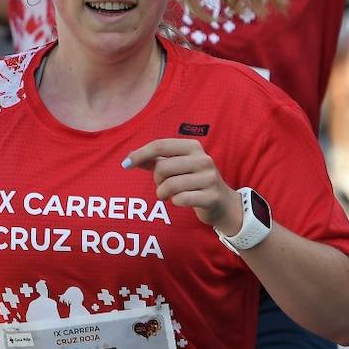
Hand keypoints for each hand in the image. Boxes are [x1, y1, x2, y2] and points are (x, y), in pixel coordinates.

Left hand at [122, 138, 241, 230]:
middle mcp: (203, 159)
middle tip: (162, 185)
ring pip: (170, 185)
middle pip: (163, 167)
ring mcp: (209, 178)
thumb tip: (129, 158)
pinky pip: (180, 199)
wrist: (223, 203)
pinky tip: (180, 201)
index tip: (126, 164)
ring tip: (168, 195)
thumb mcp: (177, 167)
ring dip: (162, 193)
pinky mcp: (211, 196)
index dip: (140, 154)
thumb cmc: (194, 181)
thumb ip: (154, 161)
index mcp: (193, 147)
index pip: (160, 145)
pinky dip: (175, 202)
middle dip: (156, 180)